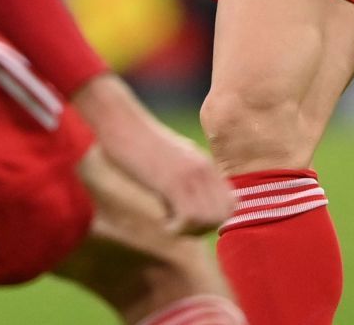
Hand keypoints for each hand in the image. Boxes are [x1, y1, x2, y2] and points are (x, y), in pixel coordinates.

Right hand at [71, 74, 231, 234]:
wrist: (121, 123)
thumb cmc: (137, 143)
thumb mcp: (170, 159)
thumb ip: (185, 178)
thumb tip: (185, 209)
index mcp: (205, 163)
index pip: (232, 204)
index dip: (215, 219)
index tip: (192, 220)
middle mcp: (204, 169)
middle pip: (223, 216)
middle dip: (203, 229)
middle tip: (180, 225)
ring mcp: (190, 174)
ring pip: (209, 220)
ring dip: (190, 231)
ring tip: (170, 223)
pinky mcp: (173, 180)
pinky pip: (189, 218)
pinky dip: (177, 229)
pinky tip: (163, 221)